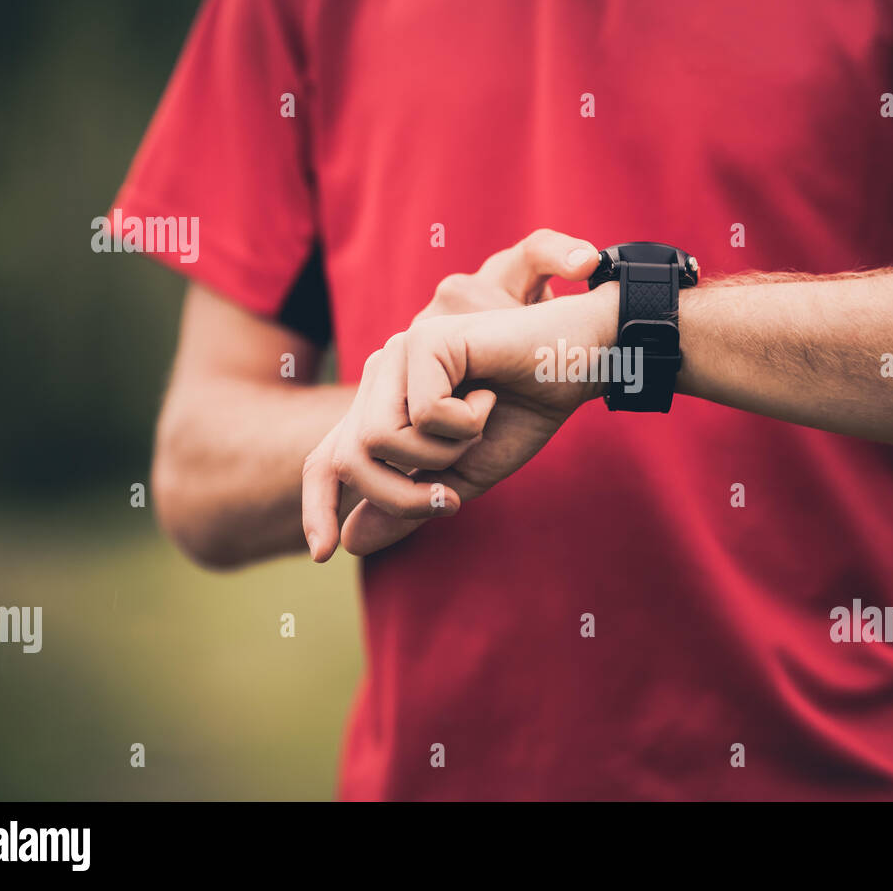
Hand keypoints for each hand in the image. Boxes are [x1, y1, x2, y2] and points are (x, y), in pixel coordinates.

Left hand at [302, 230, 610, 559]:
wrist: (575, 363)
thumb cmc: (525, 412)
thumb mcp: (463, 475)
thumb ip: (408, 505)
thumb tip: (349, 543)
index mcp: (386, 406)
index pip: (329, 457)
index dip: (317, 504)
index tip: (323, 552)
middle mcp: (382, 376)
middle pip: (349, 457)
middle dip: (398, 497)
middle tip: (452, 499)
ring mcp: (399, 355)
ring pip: (378, 439)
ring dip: (438, 455)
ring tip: (478, 429)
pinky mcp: (424, 340)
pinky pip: (426, 414)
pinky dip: (467, 423)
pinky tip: (491, 395)